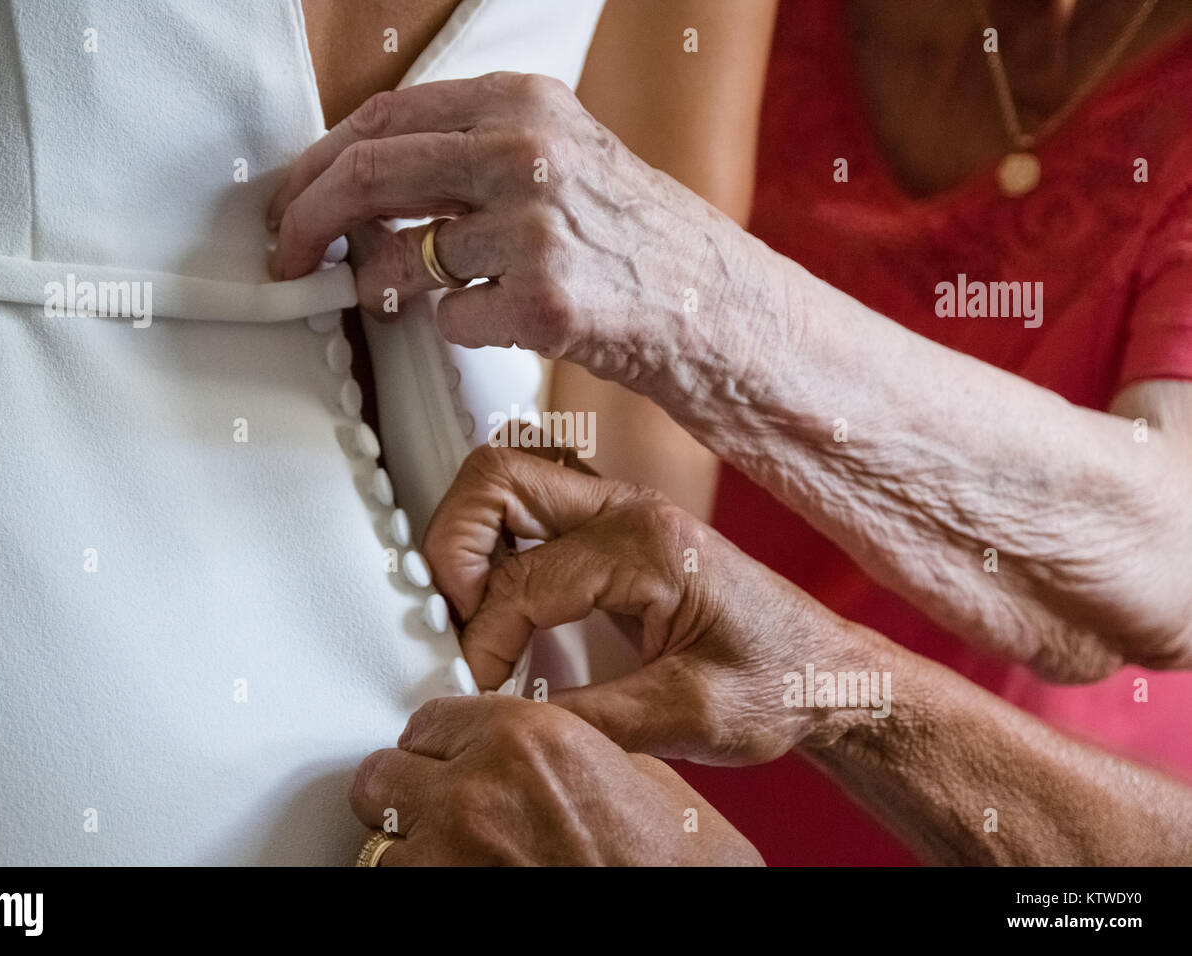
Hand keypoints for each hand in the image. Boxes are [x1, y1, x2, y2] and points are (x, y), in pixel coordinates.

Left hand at [266, 72, 754, 387]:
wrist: (706, 301)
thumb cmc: (625, 232)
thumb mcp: (557, 154)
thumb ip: (465, 151)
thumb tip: (355, 176)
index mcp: (524, 102)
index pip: (385, 116)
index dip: (319, 161)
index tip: (290, 198)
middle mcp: (527, 155)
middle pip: (369, 176)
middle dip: (306, 220)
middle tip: (285, 256)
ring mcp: (534, 231)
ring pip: (400, 262)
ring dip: (389, 288)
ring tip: (420, 295)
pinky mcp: (541, 304)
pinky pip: (448, 320)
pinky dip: (458, 326)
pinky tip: (503, 318)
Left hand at [350, 693, 761, 864]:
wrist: (680, 904)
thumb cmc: (668, 854)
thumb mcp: (616, 763)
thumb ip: (546, 745)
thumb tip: (508, 751)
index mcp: (521, 735)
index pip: (427, 719)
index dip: (439, 742)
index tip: (445, 754)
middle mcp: (477, 790)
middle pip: (381, 776)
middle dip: (405, 787)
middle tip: (431, 800)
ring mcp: (454, 856)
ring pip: (379, 840)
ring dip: (412, 843)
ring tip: (452, 850)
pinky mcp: (448, 902)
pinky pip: (399, 881)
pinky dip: (425, 876)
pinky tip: (461, 873)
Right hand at [422, 444, 897, 765]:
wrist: (826, 674)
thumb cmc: (778, 684)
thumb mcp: (684, 719)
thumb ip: (586, 720)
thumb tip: (500, 719)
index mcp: (648, 546)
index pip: (519, 580)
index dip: (482, 642)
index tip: (480, 689)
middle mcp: (630, 509)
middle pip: (496, 478)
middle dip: (453, 550)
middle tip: (458, 622)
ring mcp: (622, 510)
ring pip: (508, 477)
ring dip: (472, 535)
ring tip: (475, 608)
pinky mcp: (618, 527)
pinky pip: (532, 505)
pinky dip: (498, 541)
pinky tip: (506, 598)